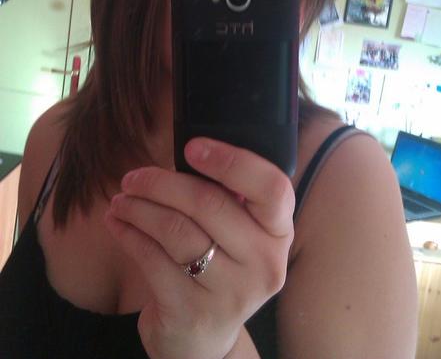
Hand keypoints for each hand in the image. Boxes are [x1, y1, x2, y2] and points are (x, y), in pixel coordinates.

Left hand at [105, 138, 294, 358]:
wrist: (205, 338)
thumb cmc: (219, 266)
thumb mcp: (237, 233)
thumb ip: (226, 196)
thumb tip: (187, 152)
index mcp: (278, 232)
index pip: (271, 187)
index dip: (231, 161)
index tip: (192, 147)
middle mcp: (264, 263)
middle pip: (209, 204)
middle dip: (161, 183)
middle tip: (133, 177)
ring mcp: (231, 292)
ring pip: (176, 230)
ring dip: (139, 207)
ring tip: (120, 199)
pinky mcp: (193, 311)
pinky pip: (153, 259)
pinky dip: (129, 234)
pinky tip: (117, 223)